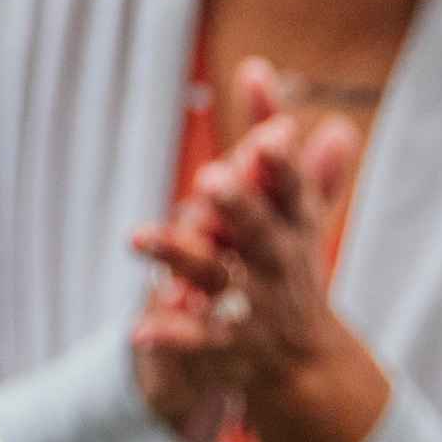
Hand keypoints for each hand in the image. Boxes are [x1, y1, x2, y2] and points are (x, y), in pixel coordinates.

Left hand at [128, 60, 386, 441]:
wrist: (304, 363)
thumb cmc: (293, 265)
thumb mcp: (297, 213)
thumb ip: (285, 152)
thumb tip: (274, 77)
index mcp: (294, 227)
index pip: (291, 189)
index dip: (282, 164)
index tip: (269, 135)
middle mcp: (276, 263)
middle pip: (256, 231)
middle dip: (238, 207)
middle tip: (209, 178)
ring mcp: (252, 306)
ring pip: (213, 278)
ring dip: (178, 257)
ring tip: (137, 236)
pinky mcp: (226, 347)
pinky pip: (195, 341)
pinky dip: (169, 337)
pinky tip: (136, 330)